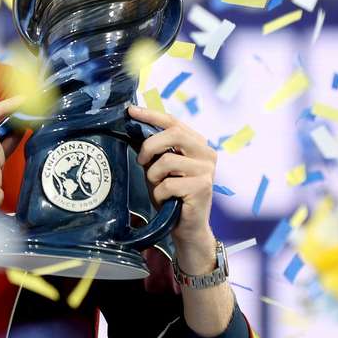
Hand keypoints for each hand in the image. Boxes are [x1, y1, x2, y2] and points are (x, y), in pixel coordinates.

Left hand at [127, 105, 216, 249]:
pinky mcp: (203, 186)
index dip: (151, 114)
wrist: (187, 228)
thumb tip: (133, 127)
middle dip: (150, 145)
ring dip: (154, 176)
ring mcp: (207, 169)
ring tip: (158, 187)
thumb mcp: (158, 168)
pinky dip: (160, 193)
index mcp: (197, 144)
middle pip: (173, 134)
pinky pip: (168, 183)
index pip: (173, 122)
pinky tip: (167, 200)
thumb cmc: (171, 195)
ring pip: (167, 160)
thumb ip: (154, 150)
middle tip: (141, 161)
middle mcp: (206, 153)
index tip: (131, 110)